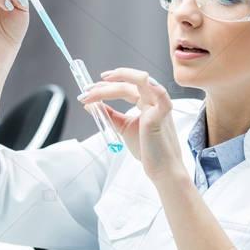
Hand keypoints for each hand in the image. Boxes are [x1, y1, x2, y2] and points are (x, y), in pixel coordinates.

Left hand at [78, 68, 184, 184]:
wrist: (161, 168)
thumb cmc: (148, 150)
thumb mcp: (124, 128)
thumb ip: (110, 115)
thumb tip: (92, 105)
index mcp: (146, 103)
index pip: (124, 88)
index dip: (106, 87)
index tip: (89, 91)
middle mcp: (153, 100)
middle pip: (128, 84)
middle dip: (104, 85)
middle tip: (86, 91)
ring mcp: (159, 105)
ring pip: (139, 81)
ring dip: (117, 80)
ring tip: (96, 88)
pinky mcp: (162, 114)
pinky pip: (159, 93)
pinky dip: (145, 83)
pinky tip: (128, 81)